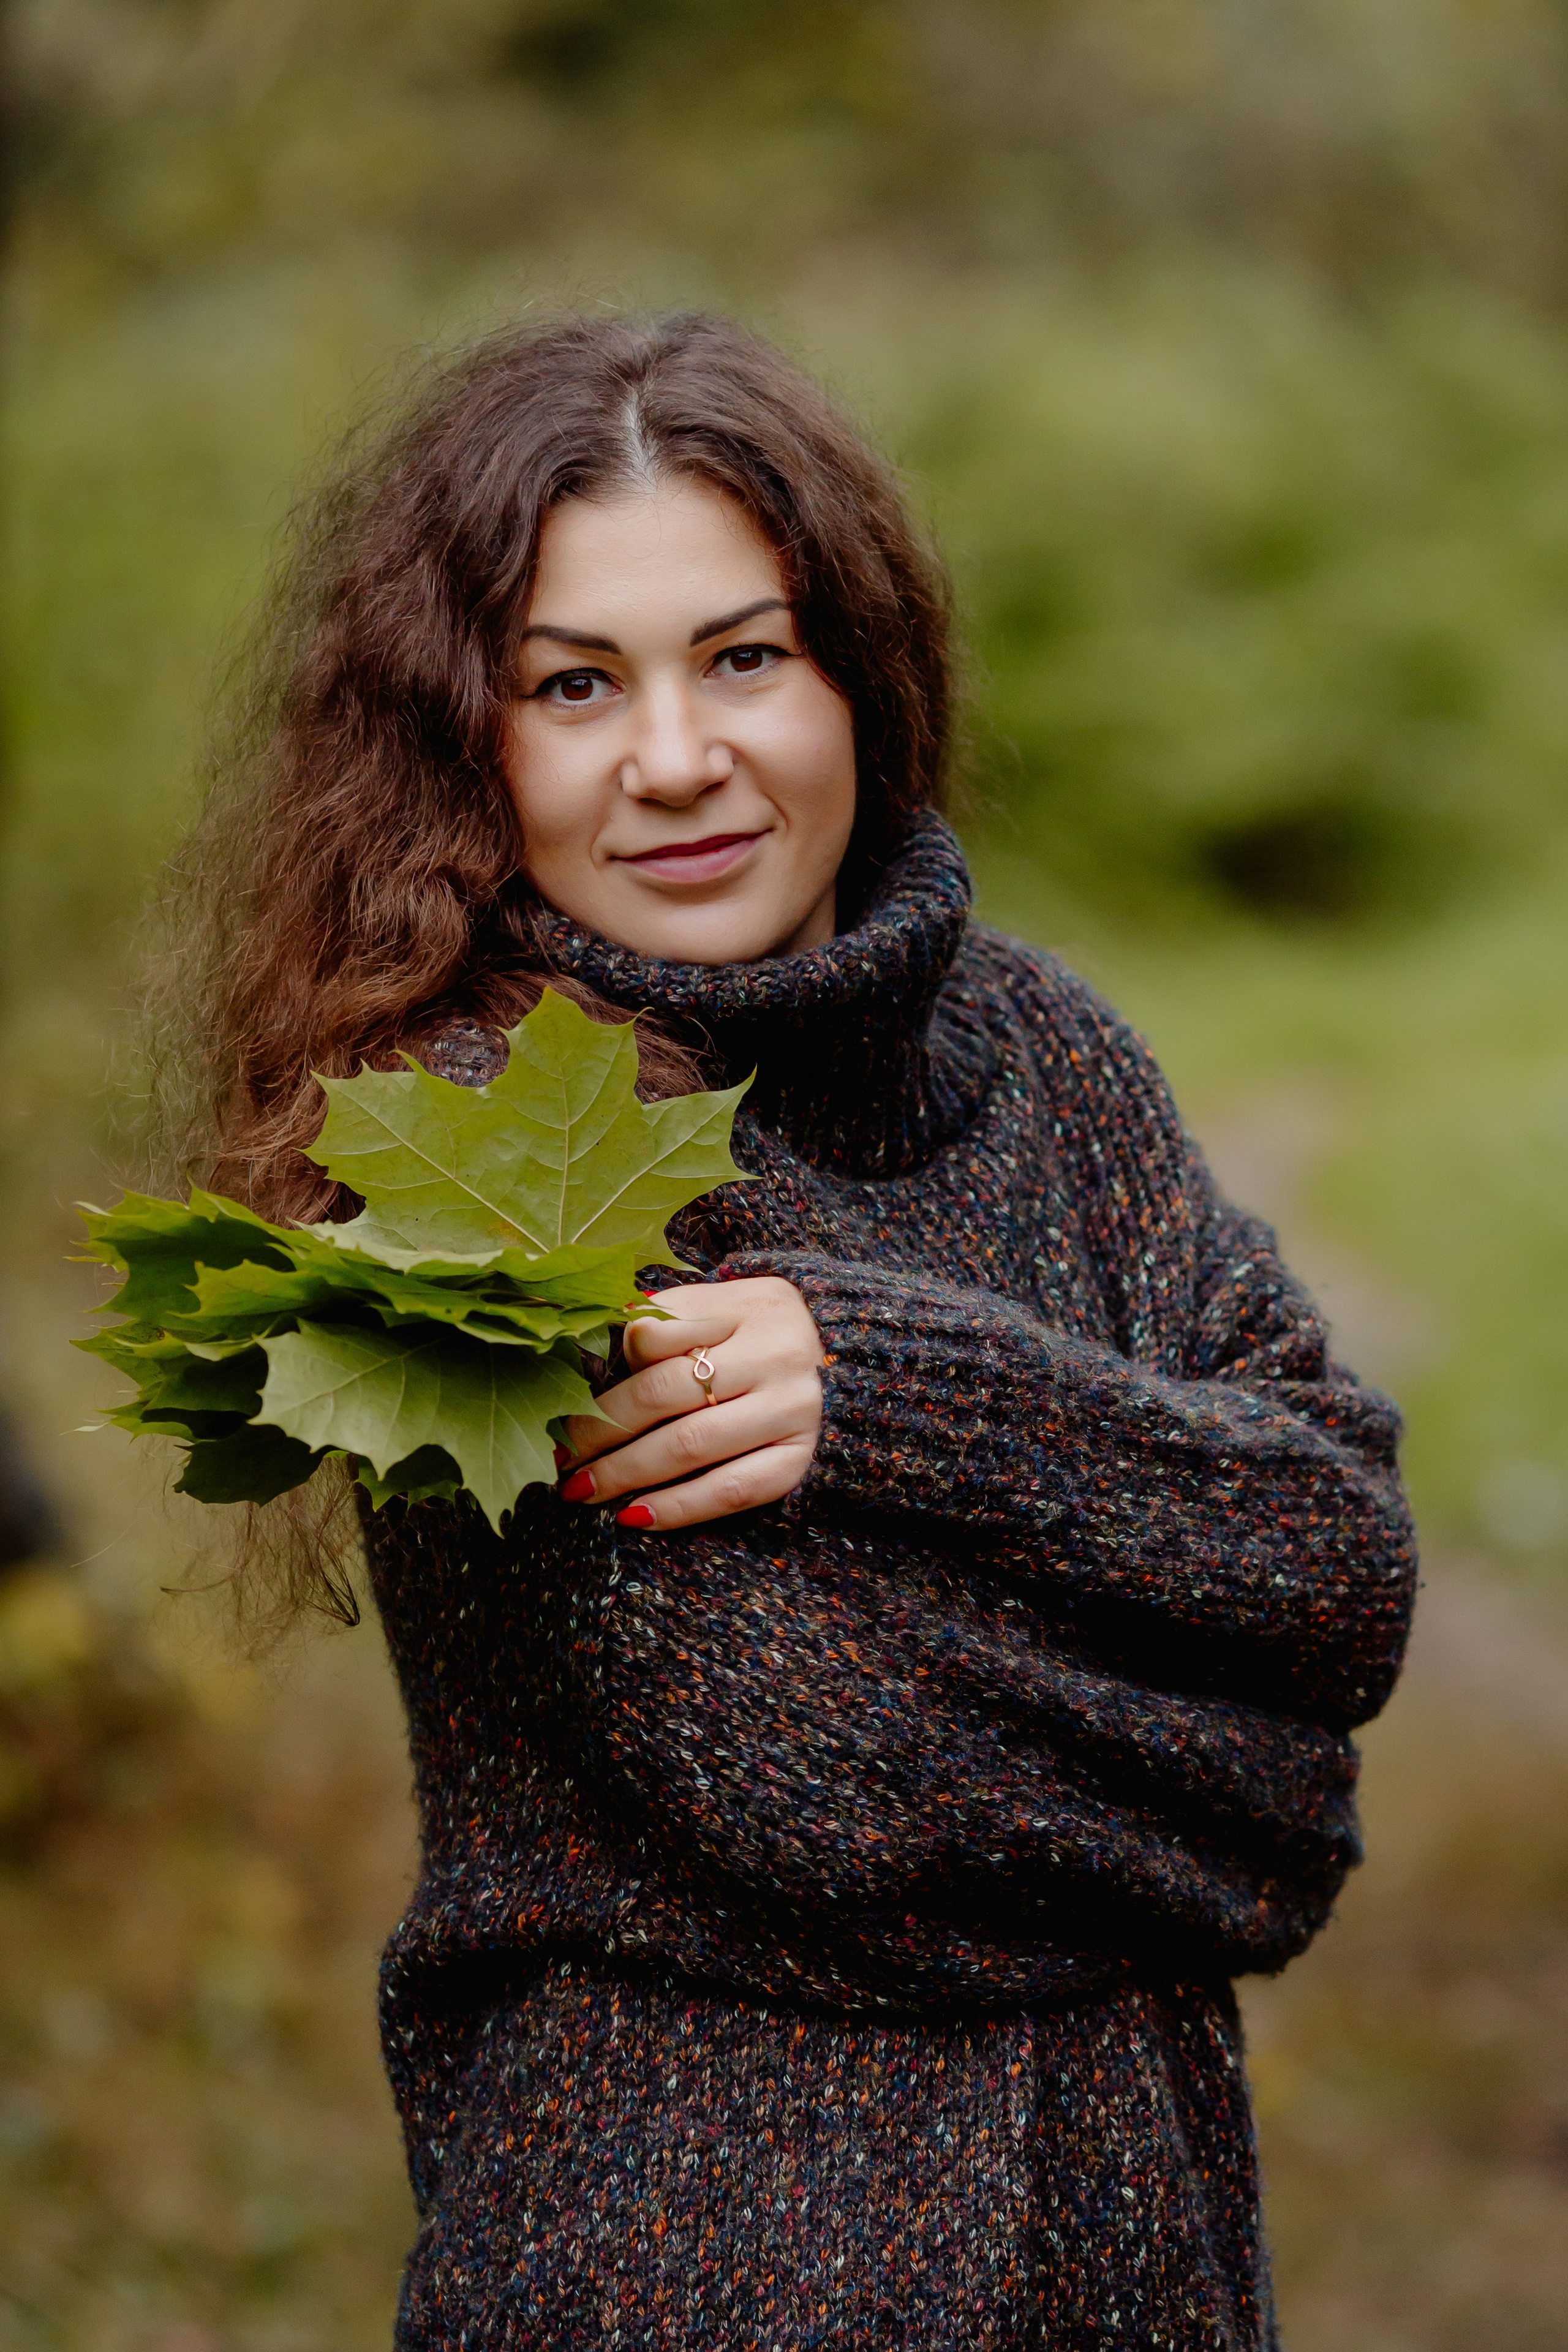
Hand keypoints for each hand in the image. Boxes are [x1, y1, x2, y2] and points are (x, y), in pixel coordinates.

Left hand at [556, 1276, 823, 1530]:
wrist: (840, 1359)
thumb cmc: (752, 1332)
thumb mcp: (715, 1305)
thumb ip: (661, 1318)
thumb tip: (585, 1339)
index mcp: (749, 1307)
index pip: (660, 1334)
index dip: (610, 1366)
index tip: (564, 1395)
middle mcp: (778, 1354)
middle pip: (668, 1394)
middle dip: (602, 1430)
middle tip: (559, 1456)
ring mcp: (793, 1409)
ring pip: (693, 1447)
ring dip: (628, 1474)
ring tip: (581, 1491)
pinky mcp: (797, 1458)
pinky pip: (732, 1491)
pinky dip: (680, 1508)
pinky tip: (636, 1517)